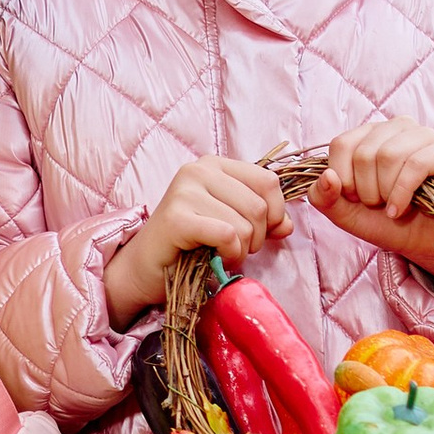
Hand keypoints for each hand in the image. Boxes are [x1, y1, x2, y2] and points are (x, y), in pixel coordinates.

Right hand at [104, 156, 292, 323]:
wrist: (146, 269)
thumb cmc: (189, 245)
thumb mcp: (232, 223)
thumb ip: (263, 218)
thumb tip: (287, 225)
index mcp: (214, 164)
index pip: (268, 181)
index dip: (276, 213)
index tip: (261, 233)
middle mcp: (198, 169)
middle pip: (259, 205)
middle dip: (256, 237)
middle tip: (235, 249)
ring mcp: (184, 191)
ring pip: (245, 224)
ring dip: (241, 250)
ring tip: (220, 253)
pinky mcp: (176, 218)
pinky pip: (227, 235)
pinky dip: (228, 254)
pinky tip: (213, 258)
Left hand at [308, 118, 433, 276]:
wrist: (425, 242)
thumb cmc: (388, 222)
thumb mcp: (347, 213)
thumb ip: (325, 197)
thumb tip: (327, 176)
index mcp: (371, 134)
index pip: (342, 144)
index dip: (343, 180)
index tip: (356, 199)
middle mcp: (398, 127)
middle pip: (365, 153)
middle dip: (367, 191)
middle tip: (379, 205)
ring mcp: (425, 136)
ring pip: (390, 155)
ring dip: (386, 192)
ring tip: (393, 208)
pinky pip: (417, 164)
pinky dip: (402, 193)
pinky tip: (401, 209)